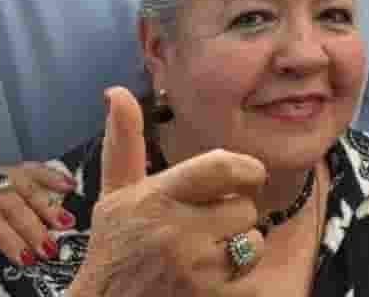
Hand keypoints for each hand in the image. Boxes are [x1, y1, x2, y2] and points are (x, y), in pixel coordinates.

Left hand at [0, 160, 77, 280]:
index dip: (8, 238)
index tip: (25, 259)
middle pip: (13, 202)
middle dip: (33, 226)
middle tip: (50, 250)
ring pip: (26, 184)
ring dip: (48, 204)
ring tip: (66, 224)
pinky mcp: (6, 172)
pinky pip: (31, 169)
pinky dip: (52, 175)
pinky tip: (70, 185)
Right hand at [67, 89, 271, 296]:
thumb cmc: (114, 248)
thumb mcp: (114, 195)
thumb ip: (123, 142)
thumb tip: (116, 91)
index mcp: (157, 197)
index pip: (223, 167)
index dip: (247, 170)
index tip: (246, 178)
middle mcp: (176, 231)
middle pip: (245, 209)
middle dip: (232, 218)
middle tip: (204, 229)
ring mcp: (193, 270)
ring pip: (253, 244)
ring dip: (238, 250)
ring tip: (206, 256)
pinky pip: (251, 281)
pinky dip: (238, 283)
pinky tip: (208, 283)